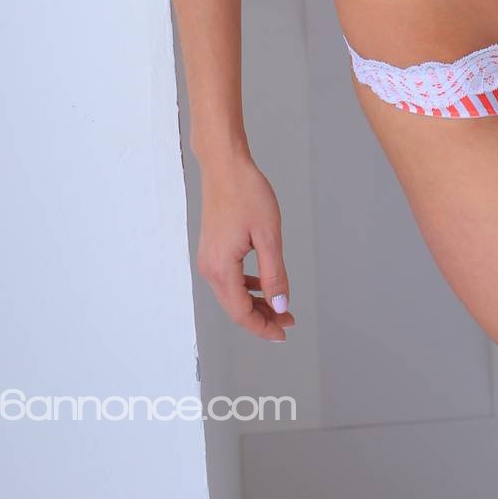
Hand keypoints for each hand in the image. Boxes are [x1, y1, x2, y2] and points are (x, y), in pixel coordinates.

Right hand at [196, 149, 295, 340]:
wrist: (225, 166)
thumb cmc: (247, 194)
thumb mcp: (268, 236)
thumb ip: (274, 274)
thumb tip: (279, 306)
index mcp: (221, 269)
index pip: (241, 313)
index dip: (263, 327)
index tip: (284, 332)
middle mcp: (210, 268)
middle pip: (235, 308)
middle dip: (262, 318)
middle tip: (288, 320)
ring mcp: (209, 258)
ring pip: (232, 294)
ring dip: (256, 303)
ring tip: (280, 305)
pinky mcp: (212, 249)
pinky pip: (229, 278)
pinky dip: (247, 287)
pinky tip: (264, 284)